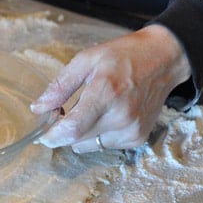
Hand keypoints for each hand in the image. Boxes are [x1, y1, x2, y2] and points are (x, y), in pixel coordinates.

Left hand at [30, 24, 191, 152]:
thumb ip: (60, 86)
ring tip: (93, 109)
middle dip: (64, 130)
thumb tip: (38, 107)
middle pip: (76, 139)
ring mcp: (131, 130)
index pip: (72, 129)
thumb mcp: (86, 60)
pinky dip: (98, 134)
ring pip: (88, 145)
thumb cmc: (123, 56)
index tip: (43, 133)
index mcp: (105, 93)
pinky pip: (104, 145)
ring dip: (82, 133)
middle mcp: (120, 116)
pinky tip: (108, 115)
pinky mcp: (137, 138)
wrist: (164, 59)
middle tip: (66, 111)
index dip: (53, 136)